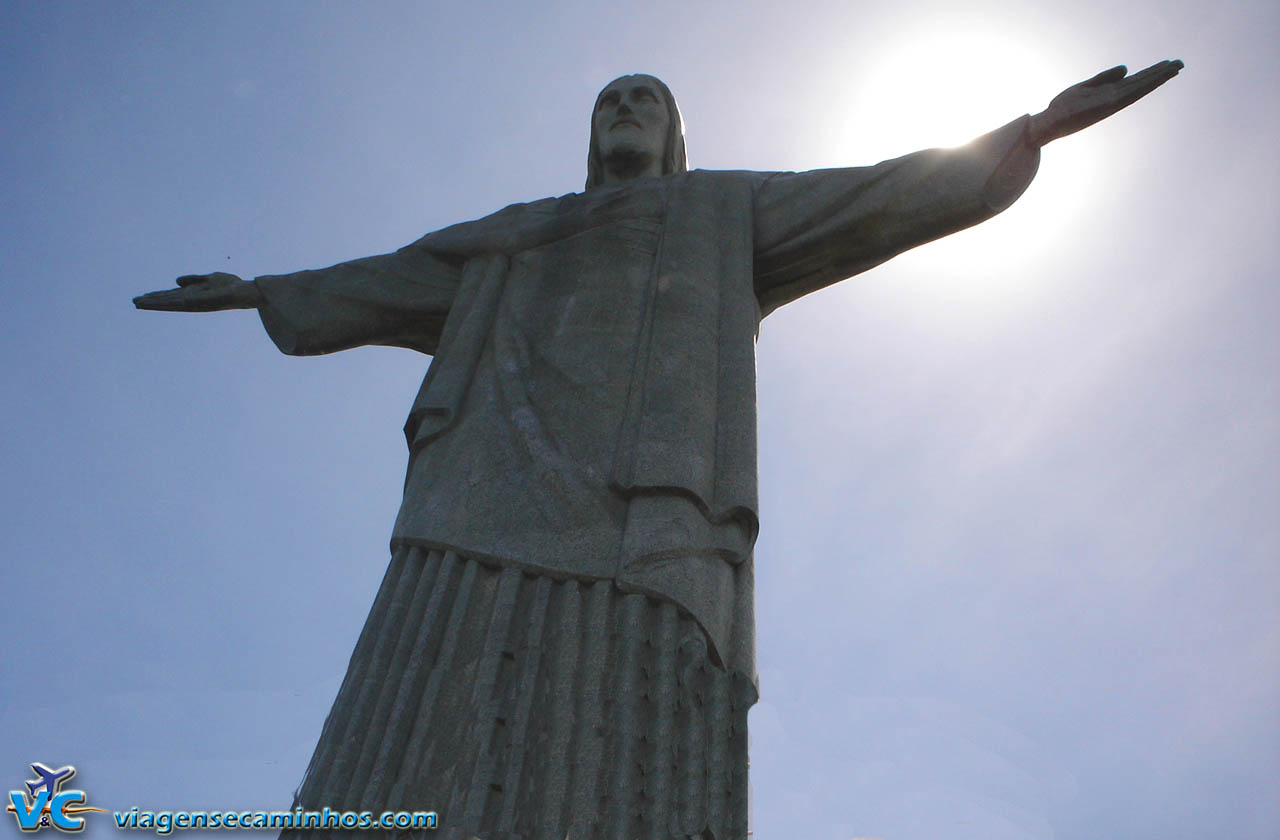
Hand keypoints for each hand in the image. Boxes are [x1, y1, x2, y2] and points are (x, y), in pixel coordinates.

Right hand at [133, 272, 261, 311]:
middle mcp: (193, 300)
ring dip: (158, 303)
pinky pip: (187, 301)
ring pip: (173, 303)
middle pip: (168, 301)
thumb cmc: (231, 286)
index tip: (141, 298)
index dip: (156, 297)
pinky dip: (175, 301)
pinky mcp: (205, 301)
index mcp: (193, 295)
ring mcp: (198, 302)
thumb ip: (193, 280)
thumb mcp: (209, 278)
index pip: (171, 296)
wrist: (247, 292)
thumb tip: (176, 281)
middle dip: (152, 301)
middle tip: (134, 302)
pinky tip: (162, 300)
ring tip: (141, 303)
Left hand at [1029, 60, 1183, 145]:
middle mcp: (1114, 99)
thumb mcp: (1084, 87)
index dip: (1151, 74)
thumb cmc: (1063, 108)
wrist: (1049, 123)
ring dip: (1158, 77)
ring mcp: (1112, 102)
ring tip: (1176, 67)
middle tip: (1181, 64)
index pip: (1134, 82)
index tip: (1167, 66)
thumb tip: (1126, 68)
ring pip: (1140, 87)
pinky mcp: (1107, 104)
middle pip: (1142, 84)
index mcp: (1109, 95)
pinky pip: (1130, 92)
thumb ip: (1104, 78)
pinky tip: (1155, 78)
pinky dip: (1144, 84)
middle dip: (1161, 74)